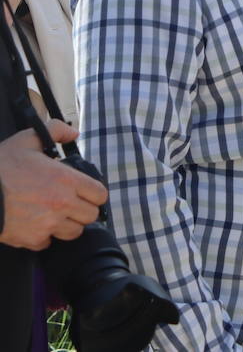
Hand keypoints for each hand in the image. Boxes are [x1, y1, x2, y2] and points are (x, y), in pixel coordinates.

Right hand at [0, 120, 107, 249]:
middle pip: (91, 215)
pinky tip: (33, 225)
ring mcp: (47, 224)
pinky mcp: (31, 239)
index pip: (100, 195)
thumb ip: (55, 130)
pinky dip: (42, 237)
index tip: (84, 192)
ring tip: (54, 215)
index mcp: (66, 180)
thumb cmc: (1, 166)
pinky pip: (47, 243)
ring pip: (74, 232)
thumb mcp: (27, 139)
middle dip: (82, 210)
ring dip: (67, 225)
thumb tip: (73, 133)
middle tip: (70, 204)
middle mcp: (62, 204)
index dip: (94, 194)